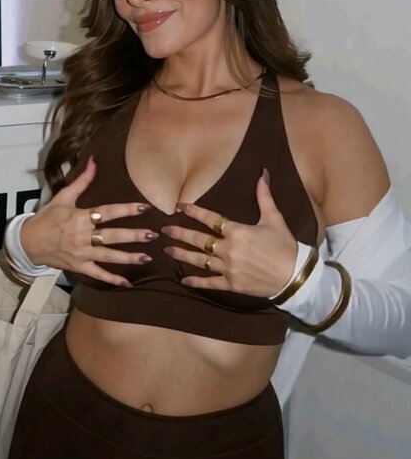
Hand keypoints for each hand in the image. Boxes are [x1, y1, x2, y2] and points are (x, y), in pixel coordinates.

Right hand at [20, 156, 155, 286]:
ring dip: (128, 258)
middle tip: (153, 235)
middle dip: (133, 236)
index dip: (127, 210)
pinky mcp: (78, 266)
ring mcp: (81, 253)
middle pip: (112, 235)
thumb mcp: (62, 197)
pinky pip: (97, 274)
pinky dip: (111, 279)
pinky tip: (126, 283)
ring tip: (147, 258)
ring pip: (108, 255)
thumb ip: (81, 181)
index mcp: (80, 217)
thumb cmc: (46, 218)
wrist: (28, 242)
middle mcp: (83, 235)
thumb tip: (94, 161)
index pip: (108, 212)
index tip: (145, 208)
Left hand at [162, 172, 297, 296]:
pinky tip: (184, 280)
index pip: (210, 218)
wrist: (295, 276)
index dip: (194, 211)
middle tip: (164, 230)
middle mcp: (228, 249)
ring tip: (167, 250)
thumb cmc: (285, 245)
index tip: (179, 207)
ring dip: (182, 255)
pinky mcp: (231, 284)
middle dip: (180, 233)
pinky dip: (196, 282)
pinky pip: (209, 283)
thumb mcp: (274, 219)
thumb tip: (262, 173)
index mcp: (237, 231)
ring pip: (200, 261)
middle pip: (199, 240)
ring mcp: (228, 268)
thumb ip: (264, 197)